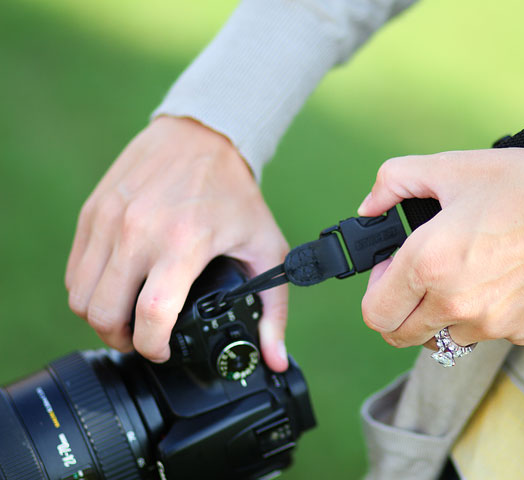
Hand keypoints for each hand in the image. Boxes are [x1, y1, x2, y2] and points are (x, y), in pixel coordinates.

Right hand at [65, 116, 289, 370]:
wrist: (202, 135)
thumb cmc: (236, 194)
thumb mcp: (266, 248)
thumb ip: (274, 309)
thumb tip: (277, 359)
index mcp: (184, 243)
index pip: (150, 315)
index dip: (151, 347)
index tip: (163, 351)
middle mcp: (138, 231)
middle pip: (102, 313)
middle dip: (120, 339)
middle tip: (142, 337)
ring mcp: (109, 220)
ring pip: (80, 295)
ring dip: (100, 317)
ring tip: (127, 317)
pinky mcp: (93, 211)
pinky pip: (75, 269)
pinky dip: (90, 289)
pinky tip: (116, 288)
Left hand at [358, 148, 523, 348]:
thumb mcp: (452, 167)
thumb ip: (393, 182)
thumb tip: (368, 208)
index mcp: (429, 264)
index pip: (374, 313)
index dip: (376, 290)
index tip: (392, 270)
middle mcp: (455, 304)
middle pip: (399, 335)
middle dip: (400, 308)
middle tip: (419, 276)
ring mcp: (491, 324)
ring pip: (441, 337)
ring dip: (440, 313)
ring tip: (466, 271)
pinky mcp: (520, 333)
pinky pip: (484, 334)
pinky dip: (481, 314)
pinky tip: (500, 278)